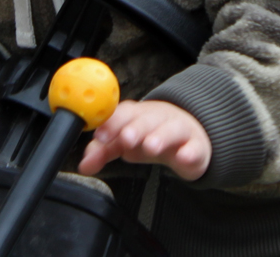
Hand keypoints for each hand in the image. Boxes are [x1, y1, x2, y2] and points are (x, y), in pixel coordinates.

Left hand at [77, 100, 210, 180]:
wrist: (187, 135)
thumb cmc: (150, 135)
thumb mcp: (125, 143)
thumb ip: (103, 151)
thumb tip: (84, 165)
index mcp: (137, 114)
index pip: (123, 113)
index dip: (112, 123)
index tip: (101, 135)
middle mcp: (157, 117)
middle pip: (146, 119)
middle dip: (135, 128)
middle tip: (126, 139)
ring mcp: (178, 130)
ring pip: (170, 129)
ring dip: (160, 136)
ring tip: (151, 147)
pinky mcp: (195, 146)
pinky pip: (194, 147)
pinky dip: (189, 152)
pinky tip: (183, 157)